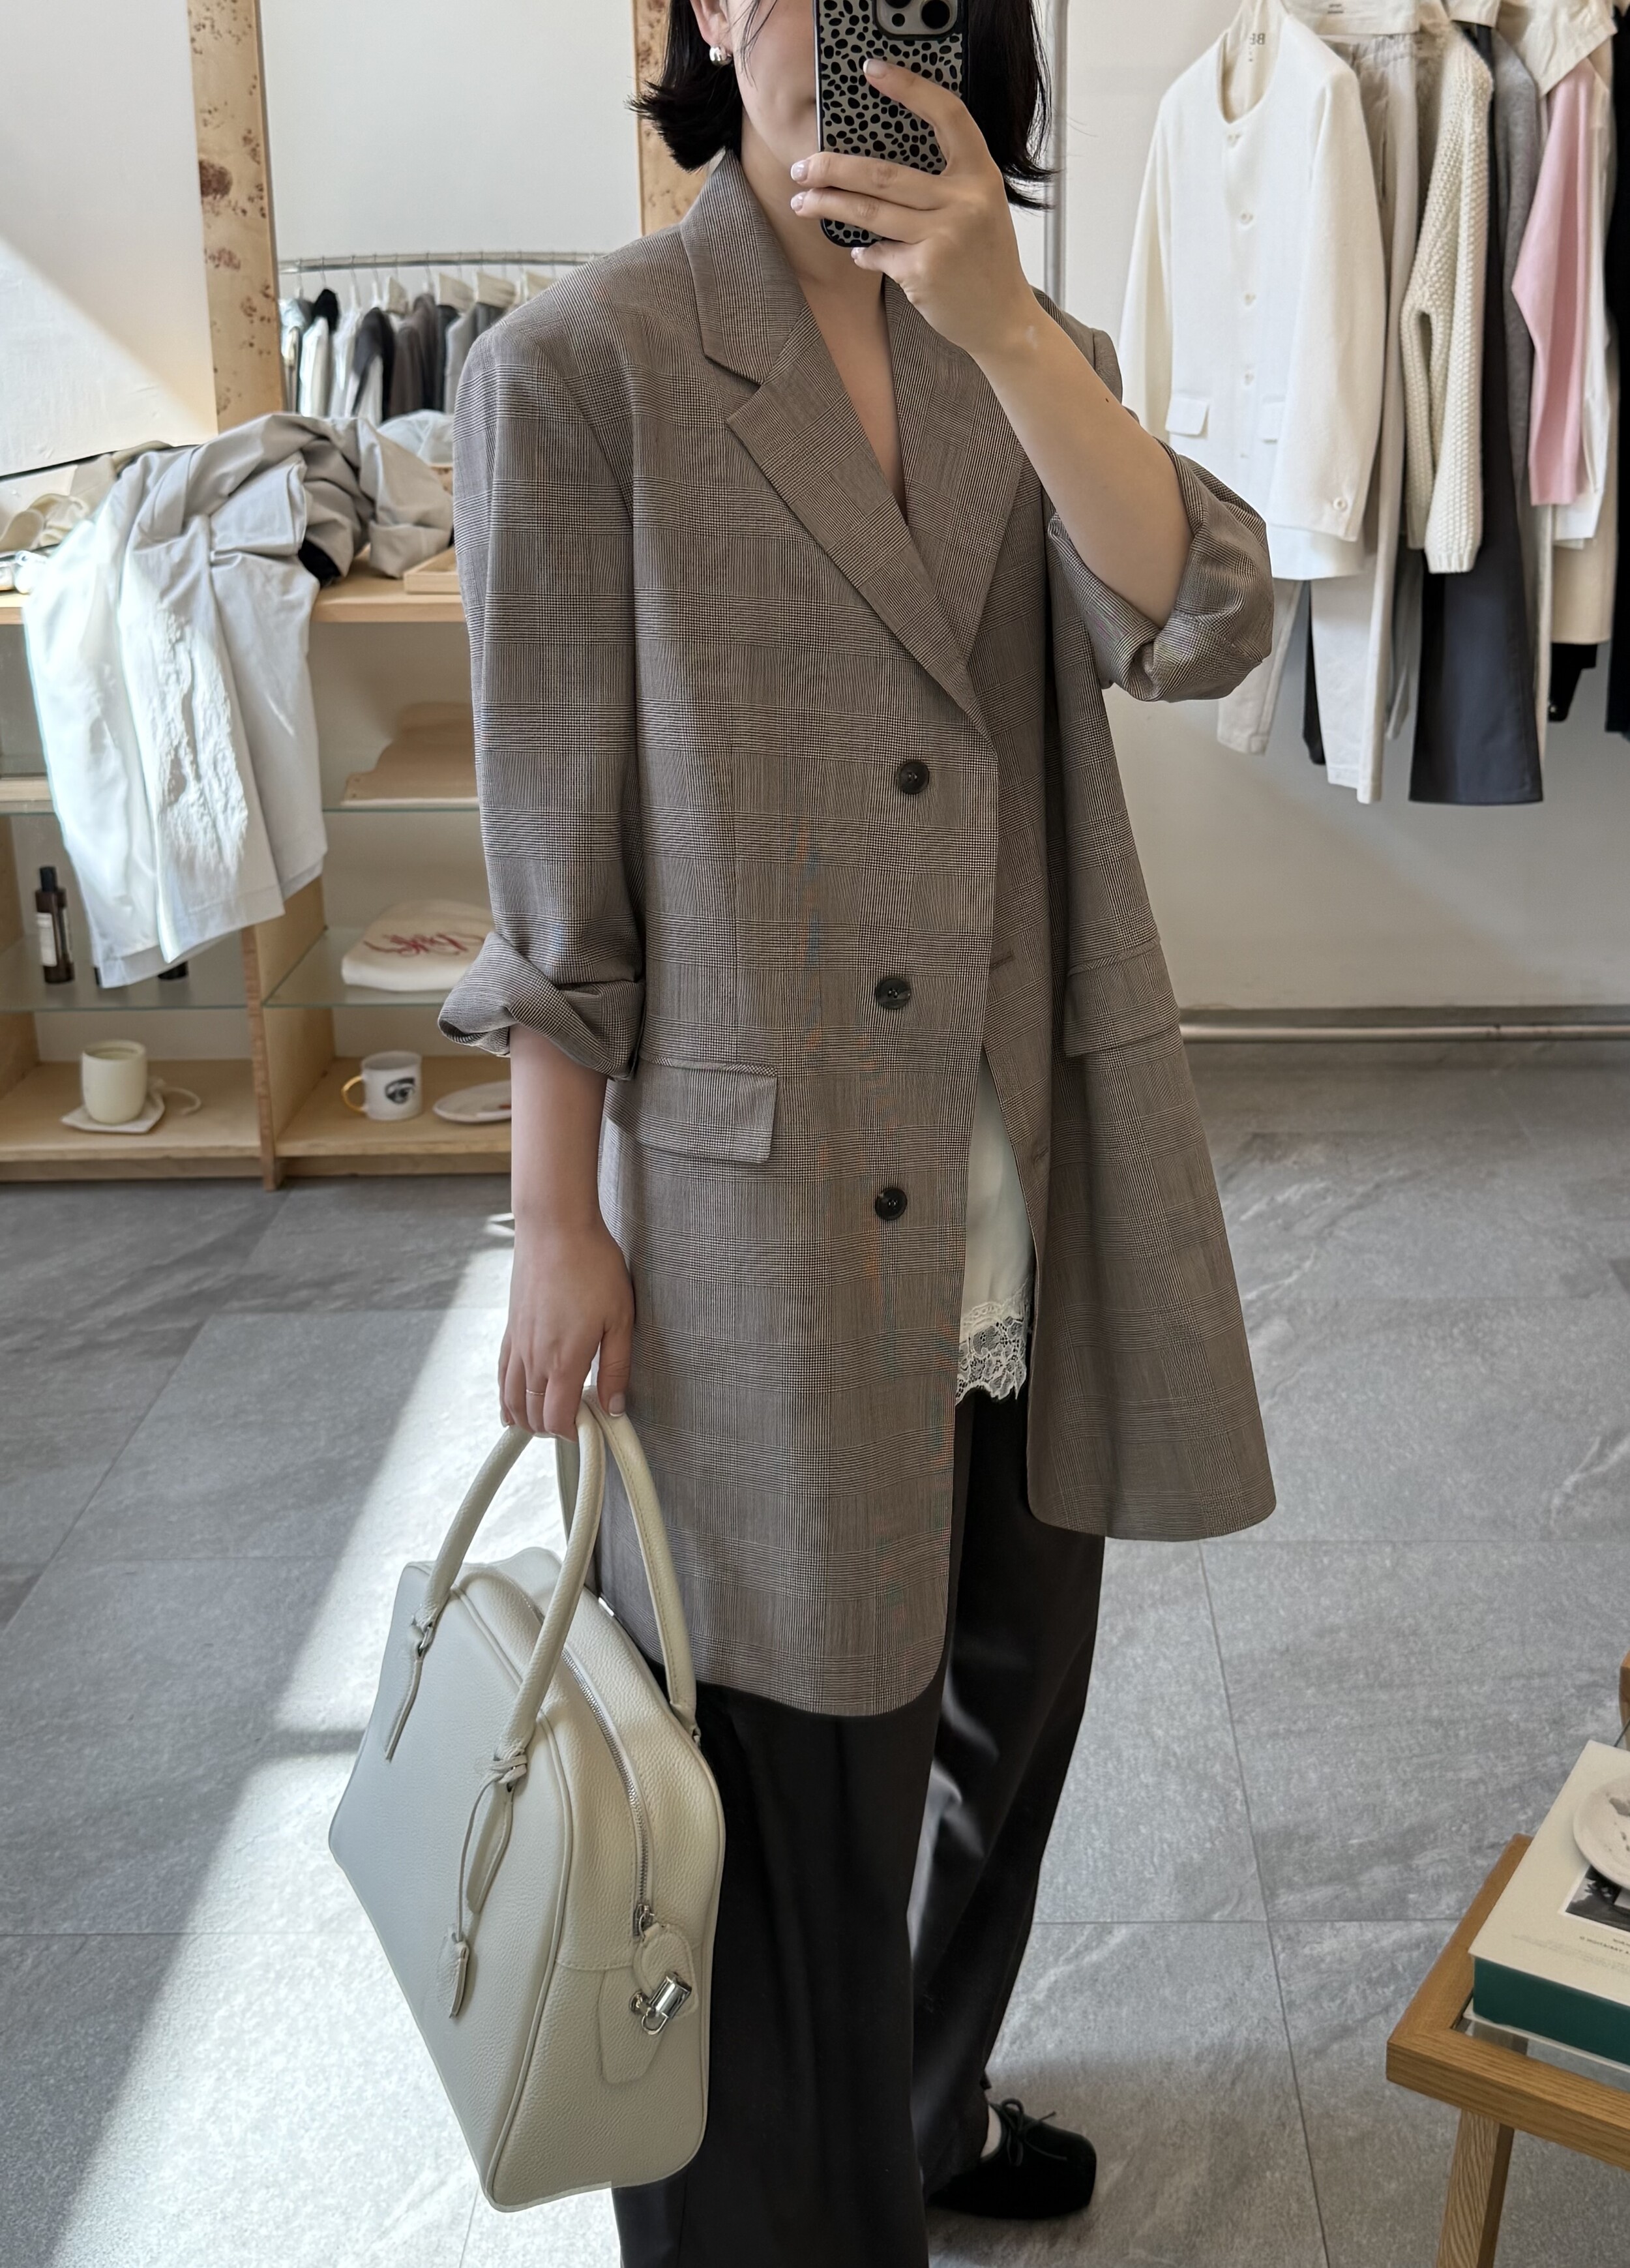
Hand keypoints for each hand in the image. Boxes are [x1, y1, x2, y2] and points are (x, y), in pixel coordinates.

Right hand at [499, 1213, 634, 1439]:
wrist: (555, 1227)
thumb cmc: (592, 1265)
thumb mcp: (621, 1318)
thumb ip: (617, 1367)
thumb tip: (614, 1405)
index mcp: (564, 1360)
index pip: (558, 1418)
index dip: (573, 1433)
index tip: (590, 1428)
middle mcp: (534, 1357)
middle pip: (532, 1415)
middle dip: (552, 1430)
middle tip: (577, 1424)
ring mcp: (518, 1343)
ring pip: (511, 1398)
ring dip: (526, 1418)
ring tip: (545, 1424)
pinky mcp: (511, 1328)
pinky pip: (502, 1373)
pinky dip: (506, 1396)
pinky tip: (512, 1404)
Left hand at [788, 58, 1033, 365]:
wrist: (1004, 319)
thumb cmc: (984, 259)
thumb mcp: (980, 207)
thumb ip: (946, 182)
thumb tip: (876, 166)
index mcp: (981, 174)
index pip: (947, 115)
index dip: (909, 88)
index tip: (872, 70)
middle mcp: (964, 201)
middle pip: (883, 174)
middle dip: (832, 169)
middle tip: (802, 167)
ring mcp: (944, 237)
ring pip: (869, 213)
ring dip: (827, 206)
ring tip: (801, 202)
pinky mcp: (924, 271)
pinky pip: (878, 254)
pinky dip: (864, 254)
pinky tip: (860, 253)